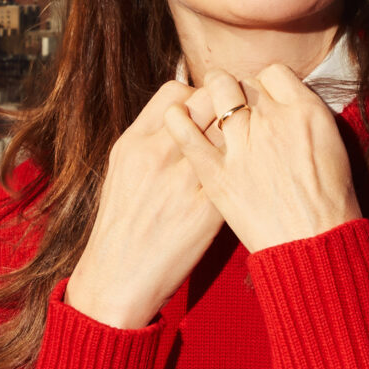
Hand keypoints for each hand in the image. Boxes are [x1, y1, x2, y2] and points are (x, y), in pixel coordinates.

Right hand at [65, 81, 224, 330]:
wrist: (119, 276)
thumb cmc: (122, 223)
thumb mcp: (123, 168)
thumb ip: (150, 137)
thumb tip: (179, 110)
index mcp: (136, 141)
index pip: (176, 92)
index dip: (197, 94)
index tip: (206, 111)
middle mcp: (159, 154)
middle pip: (208, 102)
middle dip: (226, 105)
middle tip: (235, 121)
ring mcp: (185, 180)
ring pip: (230, 133)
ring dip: (242, 134)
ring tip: (246, 145)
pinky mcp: (208, 209)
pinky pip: (238, 172)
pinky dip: (248, 169)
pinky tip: (249, 177)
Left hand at [166, 63, 361, 254]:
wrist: (314, 246)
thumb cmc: (329, 202)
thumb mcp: (331, 148)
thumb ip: (303, 120)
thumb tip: (283, 106)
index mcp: (305, 111)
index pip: (273, 74)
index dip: (264, 84)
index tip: (260, 98)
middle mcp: (273, 120)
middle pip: (244, 81)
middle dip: (239, 89)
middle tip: (236, 106)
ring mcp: (242, 145)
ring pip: (217, 91)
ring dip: (211, 93)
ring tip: (207, 104)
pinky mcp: (216, 174)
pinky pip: (188, 134)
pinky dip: (177, 119)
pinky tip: (176, 116)